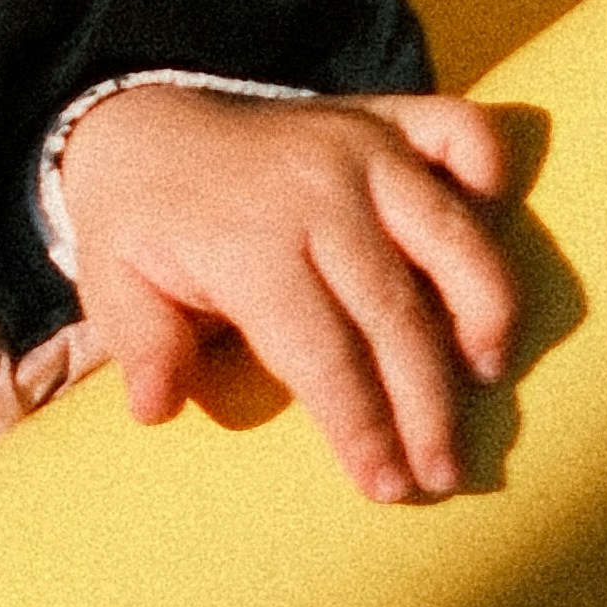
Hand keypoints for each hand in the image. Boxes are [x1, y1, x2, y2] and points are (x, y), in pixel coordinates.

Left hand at [54, 86, 525, 505]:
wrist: (143, 126)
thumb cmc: (138, 226)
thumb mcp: (110, 283)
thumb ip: (141, 345)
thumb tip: (157, 408)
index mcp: (248, 242)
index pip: (322, 352)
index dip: (361, 425)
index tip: (388, 487)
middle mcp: (316, 191)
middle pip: (397, 312)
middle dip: (429, 404)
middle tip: (447, 473)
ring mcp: (360, 147)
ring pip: (451, 234)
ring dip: (486, 309)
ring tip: (491, 375)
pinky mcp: (387, 118)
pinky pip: (462, 131)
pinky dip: (491, 167)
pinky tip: (496, 231)